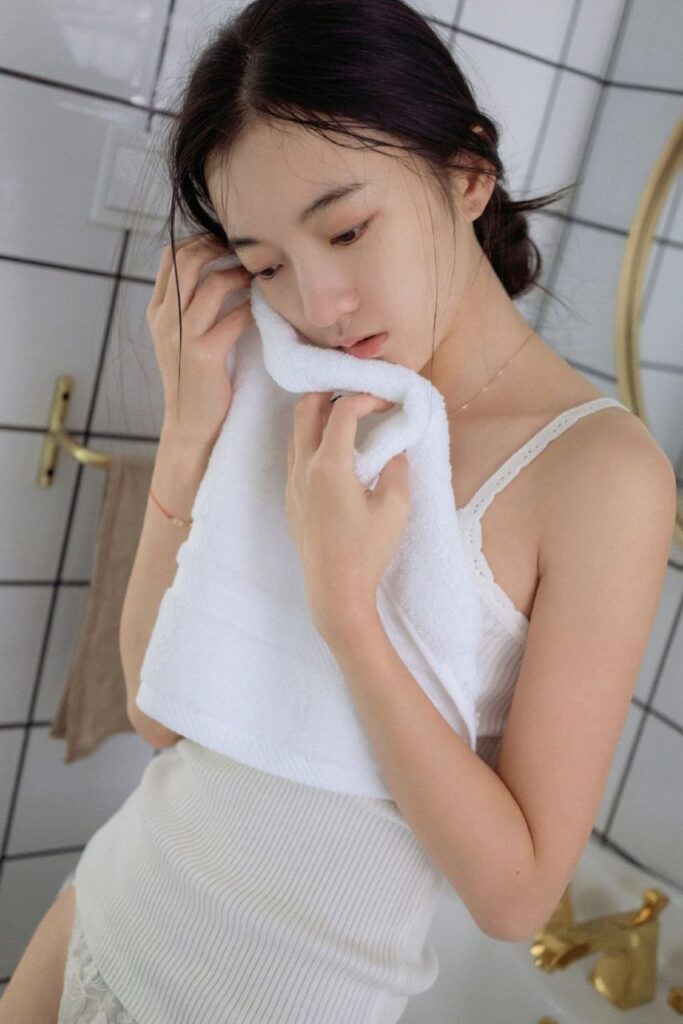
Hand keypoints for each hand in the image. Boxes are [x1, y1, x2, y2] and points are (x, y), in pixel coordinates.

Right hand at [146, 232, 253, 448]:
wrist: (190, 424)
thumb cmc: (194, 379)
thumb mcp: (181, 338)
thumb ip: (190, 305)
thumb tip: (220, 268)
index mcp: (158, 311)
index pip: (172, 255)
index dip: (201, 241)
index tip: (227, 242)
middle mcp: (165, 319)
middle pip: (188, 260)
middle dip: (219, 249)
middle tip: (246, 253)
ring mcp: (183, 337)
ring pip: (212, 285)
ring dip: (241, 276)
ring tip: (258, 279)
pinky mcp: (205, 356)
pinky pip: (234, 318)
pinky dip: (251, 309)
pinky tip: (263, 310)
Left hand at [285, 391, 410, 636]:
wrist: (335, 592)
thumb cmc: (367, 552)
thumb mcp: (396, 507)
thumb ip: (398, 468)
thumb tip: (395, 449)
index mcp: (329, 465)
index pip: (342, 410)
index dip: (366, 397)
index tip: (386, 402)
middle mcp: (303, 469)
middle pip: (305, 408)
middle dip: (330, 392)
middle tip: (358, 397)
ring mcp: (292, 484)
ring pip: (295, 432)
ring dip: (318, 417)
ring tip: (347, 421)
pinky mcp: (291, 500)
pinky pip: (295, 456)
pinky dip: (312, 441)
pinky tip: (336, 455)